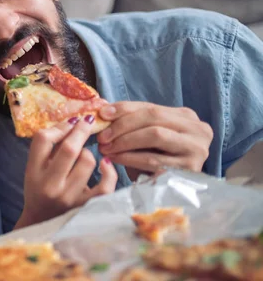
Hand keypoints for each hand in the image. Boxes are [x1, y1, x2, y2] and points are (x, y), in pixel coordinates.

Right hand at [15, 116, 117, 228]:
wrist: (42, 222)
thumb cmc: (39, 189)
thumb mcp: (35, 168)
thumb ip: (50, 147)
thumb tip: (73, 122)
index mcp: (34, 172)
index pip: (43, 139)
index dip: (59, 127)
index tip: (68, 123)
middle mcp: (50, 185)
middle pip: (69, 149)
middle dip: (80, 131)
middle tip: (87, 121)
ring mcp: (69, 198)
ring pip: (88, 161)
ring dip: (88, 152)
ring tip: (84, 154)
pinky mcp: (85, 206)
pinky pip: (105, 186)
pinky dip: (109, 171)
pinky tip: (105, 163)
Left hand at [97, 102, 212, 173]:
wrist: (171, 193)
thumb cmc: (156, 161)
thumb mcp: (146, 138)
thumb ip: (131, 121)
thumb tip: (103, 111)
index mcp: (187, 116)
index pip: (150, 106)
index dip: (123, 109)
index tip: (102, 115)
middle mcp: (198, 129)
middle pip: (153, 117)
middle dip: (123, 125)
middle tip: (102, 136)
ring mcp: (197, 149)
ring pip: (155, 135)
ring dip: (124, 141)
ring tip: (105, 147)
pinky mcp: (190, 169)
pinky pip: (153, 160)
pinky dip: (130, 158)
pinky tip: (115, 158)